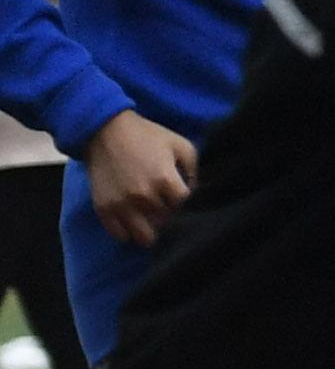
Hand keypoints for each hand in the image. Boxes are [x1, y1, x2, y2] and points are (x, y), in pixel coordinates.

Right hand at [79, 109, 193, 247]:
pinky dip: (128, 232)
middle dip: (171, 218)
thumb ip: (195, 171)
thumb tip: (197, 194)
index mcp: (165, 180)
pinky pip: (120, 235)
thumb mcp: (181, 146)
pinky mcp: (103, 209)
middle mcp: (143, 197)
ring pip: (145, 238)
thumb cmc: (148, 136)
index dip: (188, 205)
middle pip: (167, 224)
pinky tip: (134, 221)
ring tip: (152, 219)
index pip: (185, 208)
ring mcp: (121, 205)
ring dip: (152, 231)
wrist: (105, 131)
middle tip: (168, 208)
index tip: (183, 199)